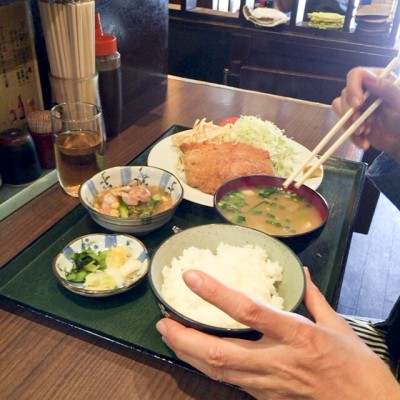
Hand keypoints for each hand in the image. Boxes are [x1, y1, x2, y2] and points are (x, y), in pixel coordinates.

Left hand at [156, 268, 398, 399]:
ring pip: (217, 371)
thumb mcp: (338, 325)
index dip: (215, 293)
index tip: (192, 277)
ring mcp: (267, 383)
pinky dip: (205, 366)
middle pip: (219, 350)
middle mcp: (276, 359)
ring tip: (168, 334)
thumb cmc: (355, 367)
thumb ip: (314, 297)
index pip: (247, 311)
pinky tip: (193, 354)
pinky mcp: (264, 397)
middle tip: (163, 321)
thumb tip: (304, 273)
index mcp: (296, 335)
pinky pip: (228, 381)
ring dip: (187, 353)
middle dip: (184, 337)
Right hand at [332, 67, 399, 162]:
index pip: (357, 75)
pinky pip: (342, 124)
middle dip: (351, 113)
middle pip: (345, 94)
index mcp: (378, 80)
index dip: (353, 88)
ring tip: (365, 133)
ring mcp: (357, 105)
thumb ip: (387, 89)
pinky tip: (364, 141)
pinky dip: (351, 135)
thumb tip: (369, 78)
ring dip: (350, 124)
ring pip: (340, 109)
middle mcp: (365, 90)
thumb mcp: (399, 103)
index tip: (357, 106)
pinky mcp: (352, 119)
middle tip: (361, 127)